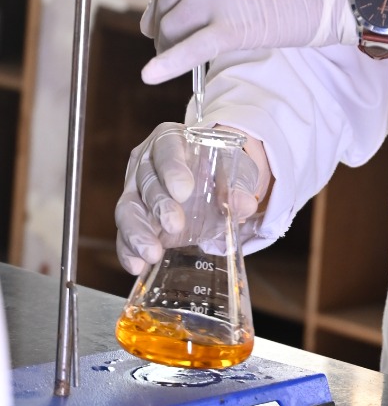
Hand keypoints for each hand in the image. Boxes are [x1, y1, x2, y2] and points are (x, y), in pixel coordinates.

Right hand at [116, 121, 269, 274]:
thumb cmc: (218, 169)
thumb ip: (238, 186)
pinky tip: (137, 265)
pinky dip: (128, 251)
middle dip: (159, 205)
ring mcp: (135, 190)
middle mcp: (146, 162)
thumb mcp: (233, 171)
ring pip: (128, 209)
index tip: (185, 190)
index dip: (172, 169)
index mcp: (170, 139)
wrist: (212, 183)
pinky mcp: (134, 218)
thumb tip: (244, 204)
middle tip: (175, 224)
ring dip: (138, 233)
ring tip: (152, 253)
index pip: (167, 149)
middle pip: (146, 182)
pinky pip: (124, 234)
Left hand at [140, 0, 364, 84]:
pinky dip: (168, 64)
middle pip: (167, 5)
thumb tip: (159, 14)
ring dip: (171, 46)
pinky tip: (151, 76)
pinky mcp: (231, 26)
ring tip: (179, 56)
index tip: (161, 17)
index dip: (161, 2)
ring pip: (172, 28)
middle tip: (172, 43)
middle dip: (167, 27)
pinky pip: (190, 49)